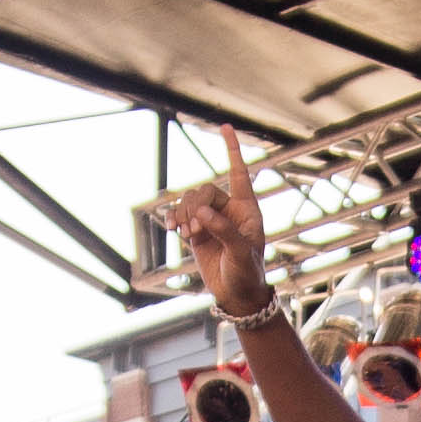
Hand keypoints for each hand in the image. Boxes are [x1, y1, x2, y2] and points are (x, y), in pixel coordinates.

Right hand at [172, 122, 269, 314]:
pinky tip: (172, 228)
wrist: (237, 295)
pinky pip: (181, 216)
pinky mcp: (197, 232)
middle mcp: (229, 210)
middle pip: (205, 191)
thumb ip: (223, 230)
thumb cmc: (247, 273)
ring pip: (191, 202)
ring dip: (184, 215)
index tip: (225, 126)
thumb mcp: (241, 252)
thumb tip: (201, 212)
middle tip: (194, 230)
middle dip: (196, 206)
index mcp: (247, 209)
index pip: (238, 173)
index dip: (232, 150)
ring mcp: (212, 220)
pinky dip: (175, 219)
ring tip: (187, 234)